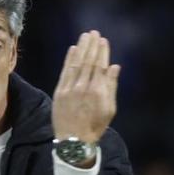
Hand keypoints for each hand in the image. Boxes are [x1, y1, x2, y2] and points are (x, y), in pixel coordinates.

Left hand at [52, 30, 119, 147]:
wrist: (74, 141)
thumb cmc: (95, 126)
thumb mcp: (109, 109)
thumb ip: (111, 86)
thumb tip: (114, 67)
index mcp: (98, 92)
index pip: (100, 66)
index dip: (102, 52)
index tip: (103, 41)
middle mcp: (84, 88)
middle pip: (88, 62)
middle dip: (91, 46)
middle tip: (94, 33)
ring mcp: (70, 89)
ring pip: (77, 64)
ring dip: (81, 48)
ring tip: (84, 36)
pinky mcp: (59, 92)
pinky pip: (65, 72)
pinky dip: (68, 59)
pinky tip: (72, 49)